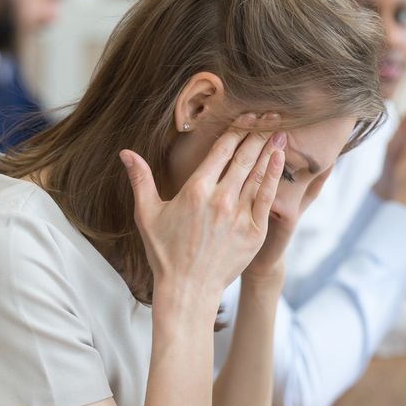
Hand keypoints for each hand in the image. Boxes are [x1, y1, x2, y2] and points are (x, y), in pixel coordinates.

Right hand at [120, 124, 285, 308]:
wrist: (188, 290)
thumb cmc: (165, 253)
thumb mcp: (147, 215)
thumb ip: (141, 180)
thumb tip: (125, 152)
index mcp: (195, 190)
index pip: (221, 151)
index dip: (235, 130)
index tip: (246, 116)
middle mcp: (220, 199)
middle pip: (243, 157)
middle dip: (257, 133)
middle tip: (270, 115)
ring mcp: (239, 216)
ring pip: (258, 174)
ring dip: (269, 149)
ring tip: (279, 131)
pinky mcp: (254, 231)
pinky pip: (267, 197)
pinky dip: (274, 175)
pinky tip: (280, 159)